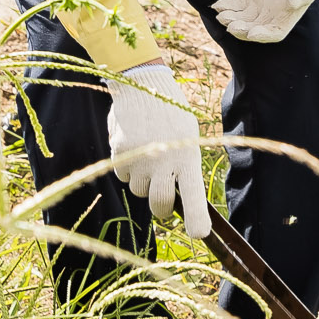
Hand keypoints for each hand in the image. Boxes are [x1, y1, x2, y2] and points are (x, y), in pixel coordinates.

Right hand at [107, 61, 211, 235]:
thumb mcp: (187, 136)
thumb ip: (184, 166)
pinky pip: (123, 174)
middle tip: (164, 202)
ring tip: (149, 155)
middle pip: (160, 204)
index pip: (193, 195)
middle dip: (162, 208)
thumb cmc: (171, 114)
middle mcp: (164, 160)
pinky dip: (128, 167)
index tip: (198, 235)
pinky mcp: (119, 153)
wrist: (142, 84)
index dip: (196, 219)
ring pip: (139, 189)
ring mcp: (140, 158)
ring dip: (143, 181)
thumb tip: (181, 197)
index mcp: (187, 156)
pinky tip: (134, 144)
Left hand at [212, 0, 318, 42]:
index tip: (252, 32)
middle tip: (231, 25)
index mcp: (290, 15)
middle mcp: (274, 13)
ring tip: (222, 15)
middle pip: (254, 29)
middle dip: (241, 30)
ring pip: (242, 18)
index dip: (263, 35)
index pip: (274, 33)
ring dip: (231, 19)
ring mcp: (261, 3)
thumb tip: (293, 2)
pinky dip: (226, 6)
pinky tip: (217, 4)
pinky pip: (236, 4)